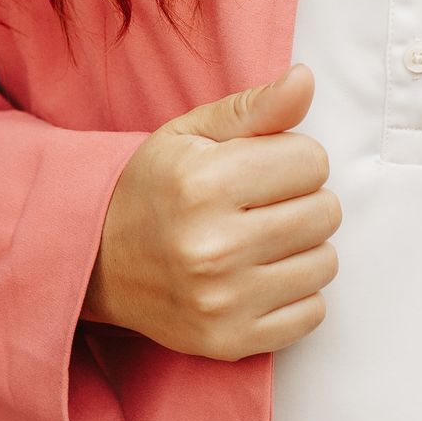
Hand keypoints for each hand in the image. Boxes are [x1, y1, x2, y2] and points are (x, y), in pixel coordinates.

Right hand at [84, 62, 338, 360]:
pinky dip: (296, 294)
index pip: (312, 161)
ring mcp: (222, 301)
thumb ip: (256, 107)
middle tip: (262, 205)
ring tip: (261, 240)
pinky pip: (312, 313)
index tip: (262, 168)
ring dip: (303, 248)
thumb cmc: (154, 188)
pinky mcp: (230, 341)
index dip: (292, 158)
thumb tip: (306, 79)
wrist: (95, 262)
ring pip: (325, 263)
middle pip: (325, 212)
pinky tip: (260, 277)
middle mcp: (213, 246)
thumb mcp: (193, 134)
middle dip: (302, 200)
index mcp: (204, 183)